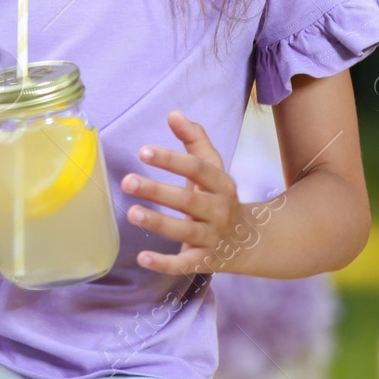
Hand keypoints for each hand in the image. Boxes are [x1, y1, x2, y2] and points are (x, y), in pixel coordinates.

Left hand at [122, 111, 242, 274]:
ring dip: (158, 222)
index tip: (143, 151)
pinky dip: (164, 263)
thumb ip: (194, 139)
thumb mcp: (213, 167)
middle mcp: (218, 210)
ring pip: (184, 231)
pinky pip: (184, 264)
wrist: (251, 241)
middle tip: (127, 181)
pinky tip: (142, 258)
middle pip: (188, 200)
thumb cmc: (219, 197)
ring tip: (131, 212)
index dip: (170, 159)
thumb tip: (173, 114)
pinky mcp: (205, 261)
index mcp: (220, 184)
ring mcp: (212, 237)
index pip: (197, 168)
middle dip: (157, 191)